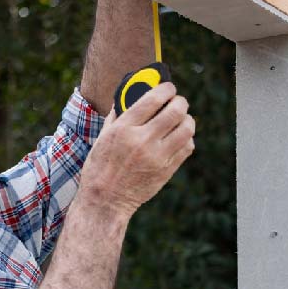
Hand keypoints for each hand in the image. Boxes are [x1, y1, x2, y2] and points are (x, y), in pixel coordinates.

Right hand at [78, 83, 194, 216]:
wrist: (105, 200)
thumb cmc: (100, 167)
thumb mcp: (102, 137)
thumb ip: (117, 116)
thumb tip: (130, 95)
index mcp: (123, 129)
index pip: (153, 99)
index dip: (166, 88)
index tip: (168, 87)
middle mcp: (142, 140)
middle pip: (175, 111)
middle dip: (180, 101)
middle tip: (177, 102)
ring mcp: (157, 156)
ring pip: (186, 128)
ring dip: (187, 119)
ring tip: (181, 119)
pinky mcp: (167, 170)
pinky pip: (187, 146)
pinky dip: (187, 138)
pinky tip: (178, 137)